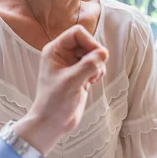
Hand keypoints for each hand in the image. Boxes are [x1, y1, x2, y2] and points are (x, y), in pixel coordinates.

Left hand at [13, 25, 108, 153]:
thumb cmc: (55, 102)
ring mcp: (72, 65)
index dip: (89, 42)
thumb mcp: (72, 81)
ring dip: (97, 65)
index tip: (97, 56)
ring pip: (93, 54)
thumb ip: (88, 65)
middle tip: (95, 71)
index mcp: (55, 51)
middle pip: (87, 42)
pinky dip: (98, 72)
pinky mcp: (80, 75)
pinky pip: (95, 65)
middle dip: (95, 55)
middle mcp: (63, 55)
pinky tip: (91, 83)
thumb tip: (104, 53)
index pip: (77, 33)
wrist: (52, 123)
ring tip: (91, 79)